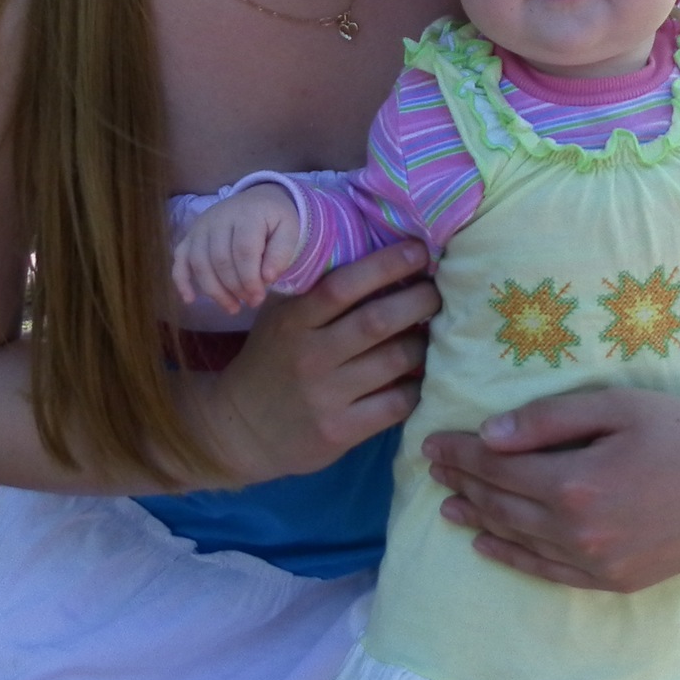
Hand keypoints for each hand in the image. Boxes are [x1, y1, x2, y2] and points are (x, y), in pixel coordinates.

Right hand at [171, 185, 301, 313]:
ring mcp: (200, 227)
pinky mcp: (190, 236)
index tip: (259, 298)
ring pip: (199, 263)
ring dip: (214, 291)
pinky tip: (190, 300)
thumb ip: (282, 252)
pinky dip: (181, 281)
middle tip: (251, 303)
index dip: (250, 279)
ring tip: (232, 308)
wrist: (256, 200)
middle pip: (220, 260)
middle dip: (235, 288)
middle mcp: (218, 218)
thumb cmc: (273, 220)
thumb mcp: (289, 230)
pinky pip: (180, 259)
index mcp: (246, 215)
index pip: (244, 251)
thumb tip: (267, 278)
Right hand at [194, 240, 437, 484]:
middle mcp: (309, 356)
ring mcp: (325, 396)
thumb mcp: (279, 318)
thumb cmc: (272, 360)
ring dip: (423, 343)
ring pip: (394, 361)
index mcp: (293, 321)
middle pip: (377, 321)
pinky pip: (395, 404)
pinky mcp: (340, 431)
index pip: (343, 285)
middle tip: (437, 292)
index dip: (386, 265)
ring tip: (433, 332)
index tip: (418, 251)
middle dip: (418, 301)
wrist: (241, 428)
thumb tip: (373, 248)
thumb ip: (313, 288)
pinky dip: (417, 387)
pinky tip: (422, 375)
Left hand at [421, 329, 679, 590]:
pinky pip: (547, 572)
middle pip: (500, 505)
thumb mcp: (617, 405)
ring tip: (447, 503)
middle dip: (462, 483)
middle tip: (432, 467)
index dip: (460, 454)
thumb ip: (549, 420)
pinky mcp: (613, 581)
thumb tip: (490, 436)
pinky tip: (485, 544)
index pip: (496, 468)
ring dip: (478, 519)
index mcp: (574, 485)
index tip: (431, 442)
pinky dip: (511, 557)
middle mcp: (577, 533)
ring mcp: (596, 564)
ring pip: (518, 540)